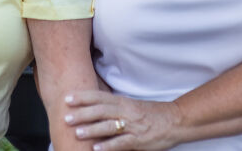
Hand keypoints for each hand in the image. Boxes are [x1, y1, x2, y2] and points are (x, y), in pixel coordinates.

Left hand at [65, 90, 181, 150]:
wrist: (174, 121)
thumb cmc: (150, 114)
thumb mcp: (130, 106)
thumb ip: (113, 108)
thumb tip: (91, 110)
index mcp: (122, 101)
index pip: (99, 96)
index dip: (83, 97)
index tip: (67, 98)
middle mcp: (125, 111)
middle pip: (101, 110)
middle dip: (83, 113)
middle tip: (66, 117)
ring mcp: (132, 125)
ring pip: (109, 126)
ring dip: (92, 129)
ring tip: (78, 132)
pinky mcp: (139, 139)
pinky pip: (121, 142)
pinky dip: (108, 145)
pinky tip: (97, 149)